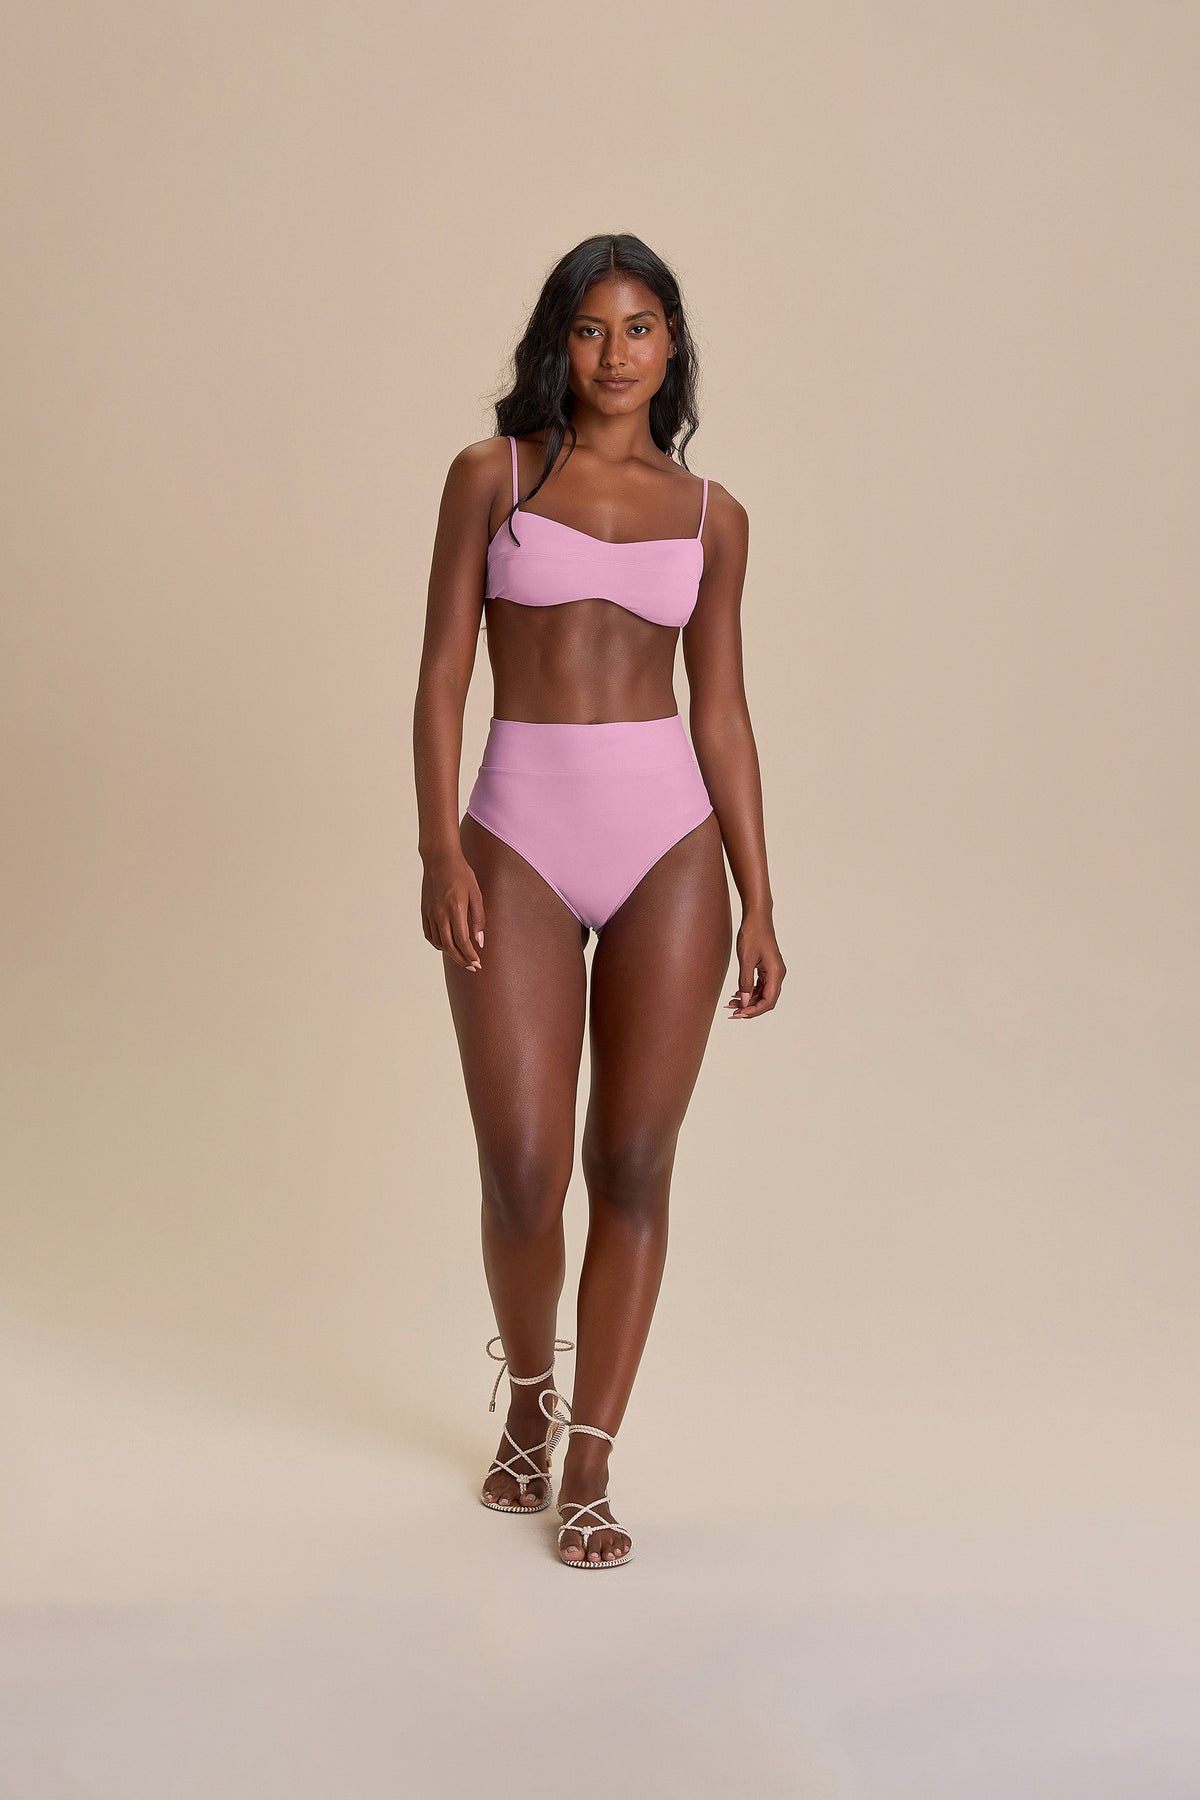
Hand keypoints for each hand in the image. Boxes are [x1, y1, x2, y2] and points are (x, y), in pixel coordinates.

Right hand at [421, 847, 484, 971]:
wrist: (439, 859)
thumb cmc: (461, 874)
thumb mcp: (476, 894)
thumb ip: (478, 918)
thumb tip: (479, 941)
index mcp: (455, 909)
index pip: (462, 941)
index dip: (470, 955)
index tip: (478, 963)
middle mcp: (440, 914)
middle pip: (449, 946)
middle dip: (461, 960)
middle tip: (472, 967)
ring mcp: (430, 913)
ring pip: (439, 943)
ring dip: (450, 954)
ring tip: (462, 957)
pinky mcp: (424, 911)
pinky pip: (429, 934)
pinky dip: (438, 944)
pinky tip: (447, 946)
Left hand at [726, 911, 785, 1018]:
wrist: (756, 917)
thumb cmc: (753, 934)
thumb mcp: (746, 960)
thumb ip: (746, 982)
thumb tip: (745, 1002)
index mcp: (776, 973)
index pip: (769, 1000)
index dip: (755, 1010)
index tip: (740, 1014)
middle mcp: (777, 974)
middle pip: (766, 1000)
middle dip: (750, 1008)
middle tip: (732, 1012)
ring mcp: (772, 972)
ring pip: (762, 994)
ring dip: (748, 1001)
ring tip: (731, 1004)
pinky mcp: (766, 969)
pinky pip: (759, 986)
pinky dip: (749, 992)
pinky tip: (736, 995)